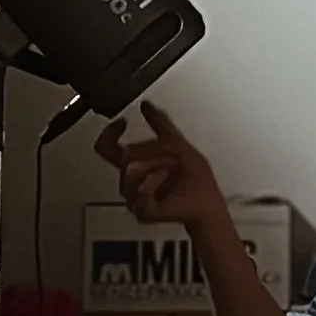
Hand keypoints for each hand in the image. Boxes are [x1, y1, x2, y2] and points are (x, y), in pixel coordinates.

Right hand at [94, 98, 220, 228]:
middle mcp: (132, 180)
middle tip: (166, 152)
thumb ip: (160, 123)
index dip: (109, 132)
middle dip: (145, 148)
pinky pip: (140, 191)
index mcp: (137, 164)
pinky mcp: (143, 210)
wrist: (207, 204)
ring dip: (155, 162)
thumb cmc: (195, 180)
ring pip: (128, 171)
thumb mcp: (178, 143)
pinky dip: (154, 179)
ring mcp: (134, 196)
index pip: (107, 146)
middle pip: (116, 159)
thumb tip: (145, 105)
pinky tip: (165, 175)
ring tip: (171, 165)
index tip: (122, 122)